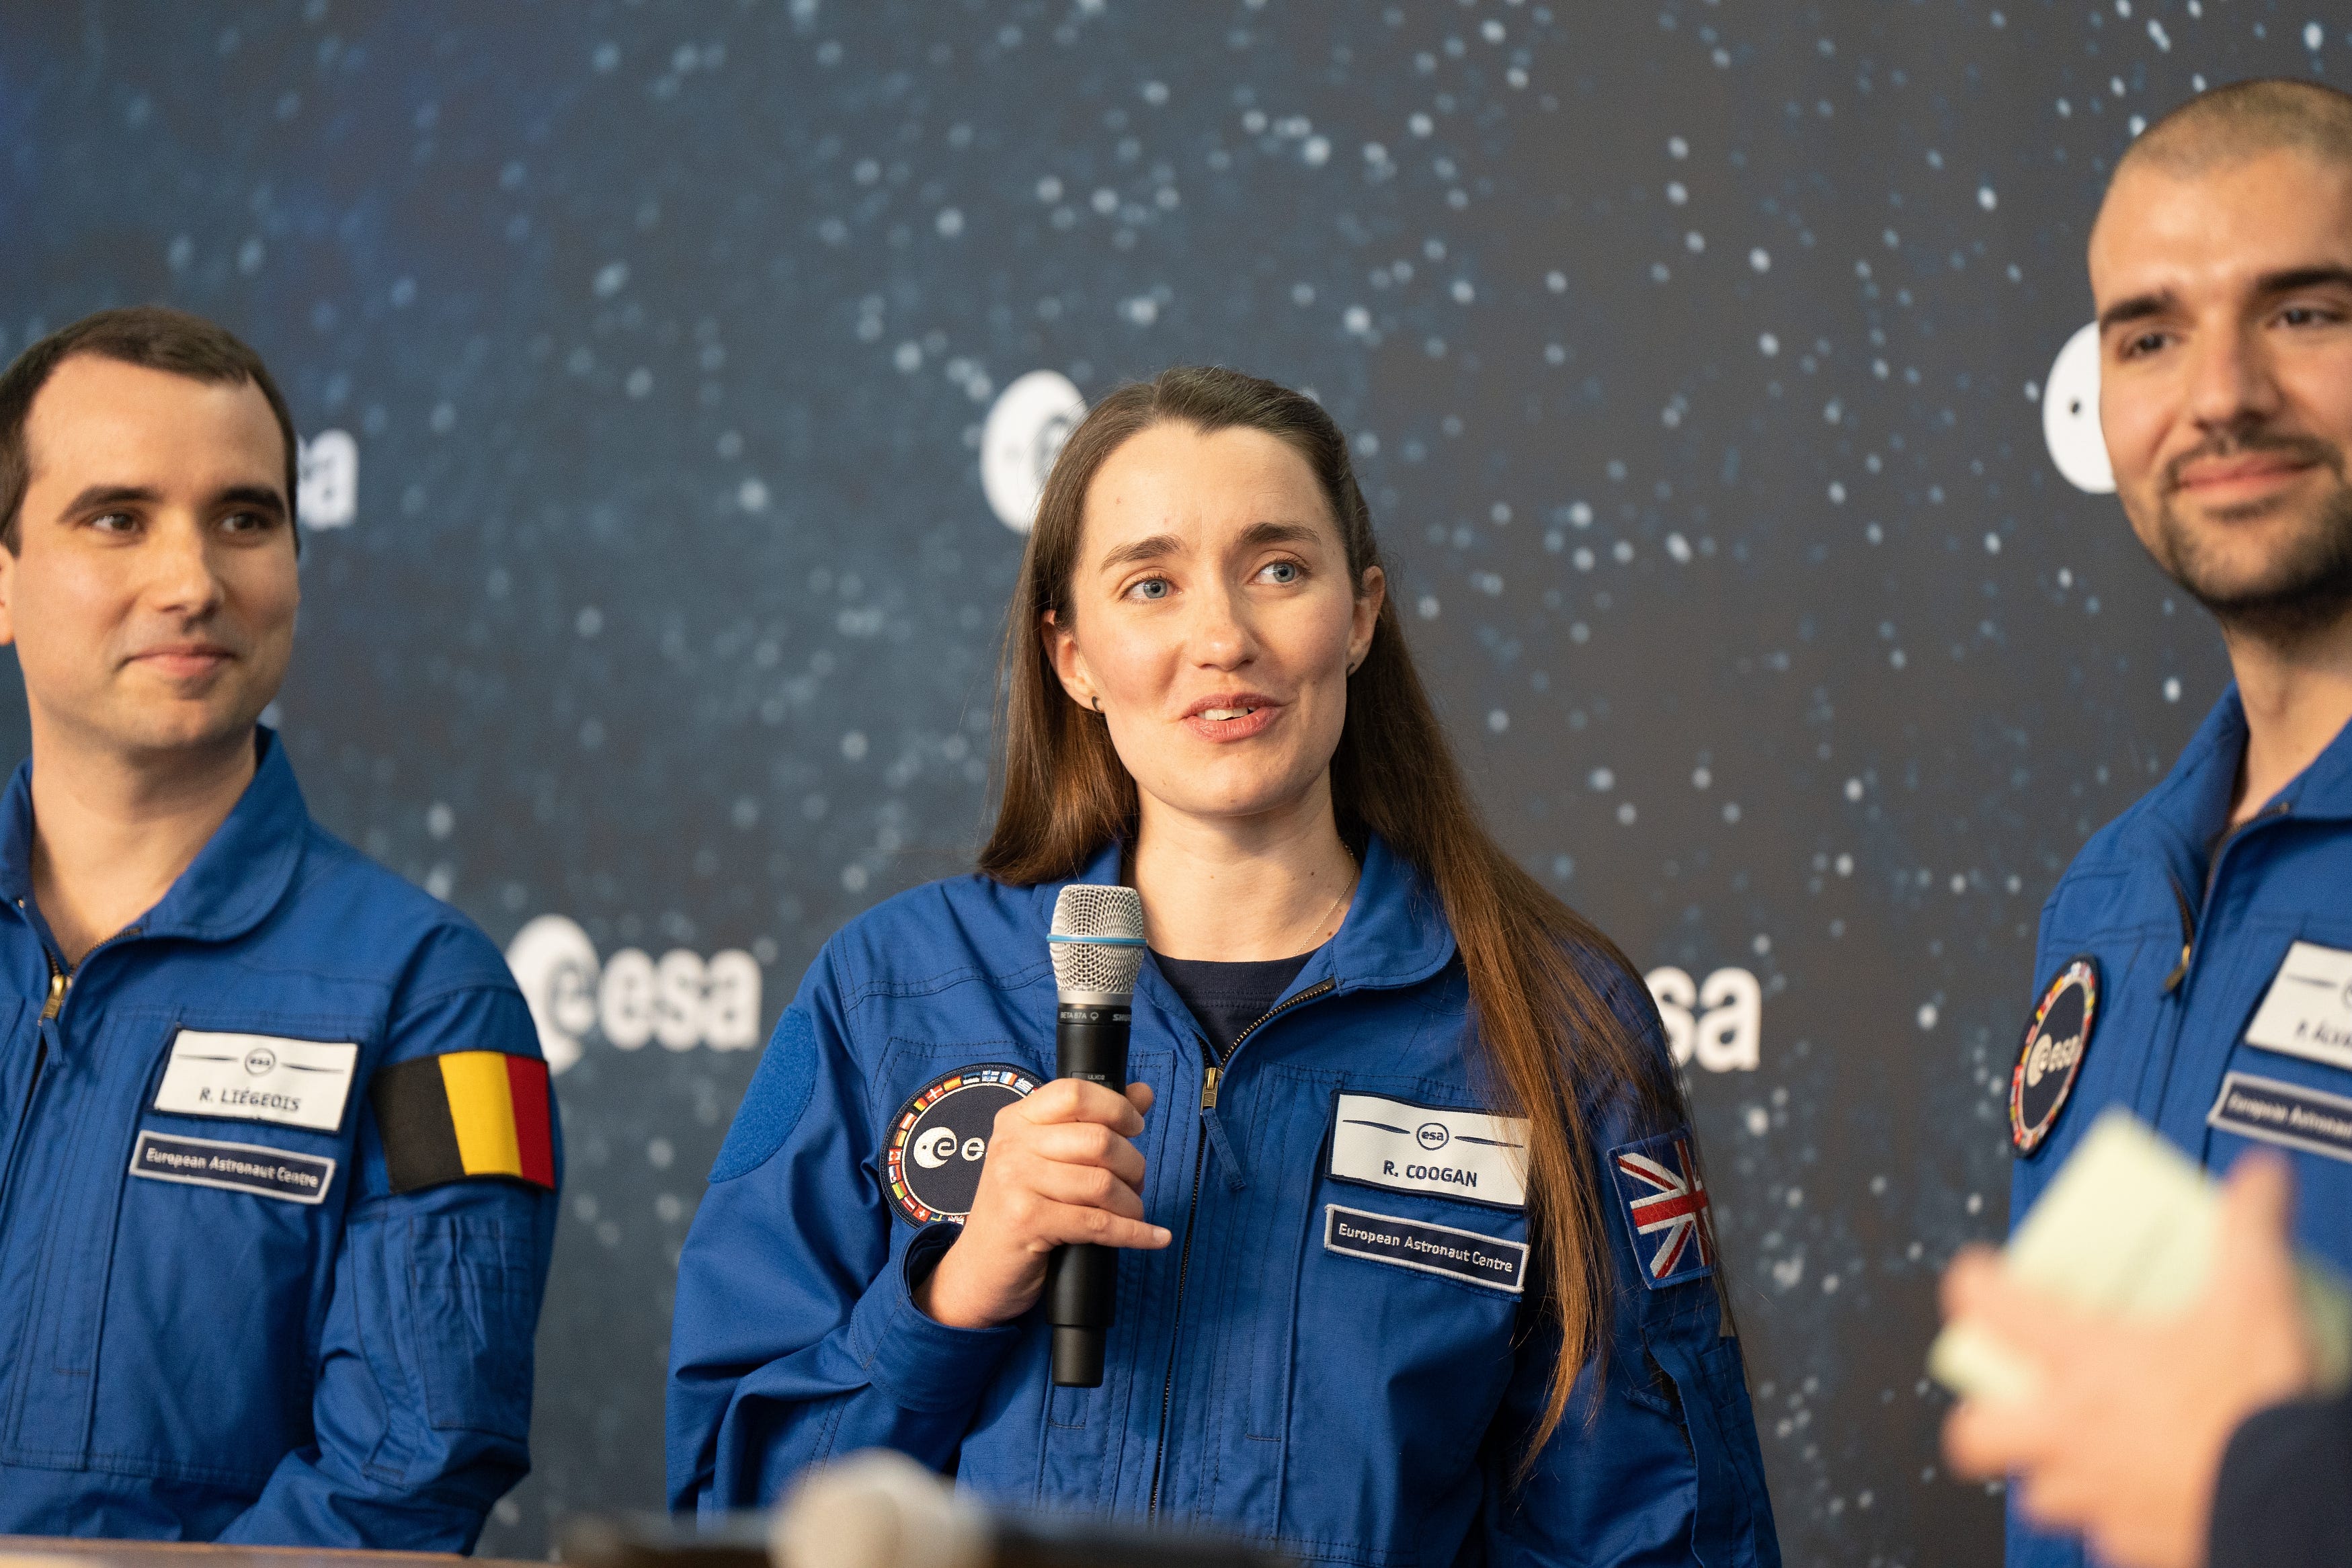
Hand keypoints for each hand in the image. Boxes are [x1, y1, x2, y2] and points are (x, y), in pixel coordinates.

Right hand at [915, 1079, 1169, 1328]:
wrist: (979, 1270)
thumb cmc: (1019, 1211)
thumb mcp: (1046, 1158)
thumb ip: (1092, 1122)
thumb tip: (1142, 1093)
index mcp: (1016, 1120)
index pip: (1074, 1093)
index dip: (1115, 1107)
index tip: (1135, 1126)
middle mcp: (1012, 1145)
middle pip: (1098, 1140)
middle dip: (1132, 1164)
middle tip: (1134, 1182)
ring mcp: (1016, 1182)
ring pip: (1102, 1183)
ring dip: (1132, 1202)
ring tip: (1132, 1211)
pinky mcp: (1027, 1221)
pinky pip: (1098, 1223)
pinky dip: (1135, 1233)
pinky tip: (1155, 1237)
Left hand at [1939, 1152, 2318, 1567]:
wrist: (2294, 1504)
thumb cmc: (2258, 1408)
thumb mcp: (2257, 1297)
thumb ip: (2250, 1230)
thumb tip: (2260, 1177)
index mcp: (2085, 1363)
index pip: (1988, 1306)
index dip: (1971, 1283)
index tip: (1976, 1276)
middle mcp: (2072, 1434)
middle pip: (1975, 1434)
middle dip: (1978, 1419)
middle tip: (2004, 1400)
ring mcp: (2096, 1496)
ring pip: (2037, 1493)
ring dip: (2051, 1474)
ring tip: (2079, 1455)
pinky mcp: (2132, 1545)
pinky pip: (2104, 1538)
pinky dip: (2118, 1521)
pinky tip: (2145, 1500)